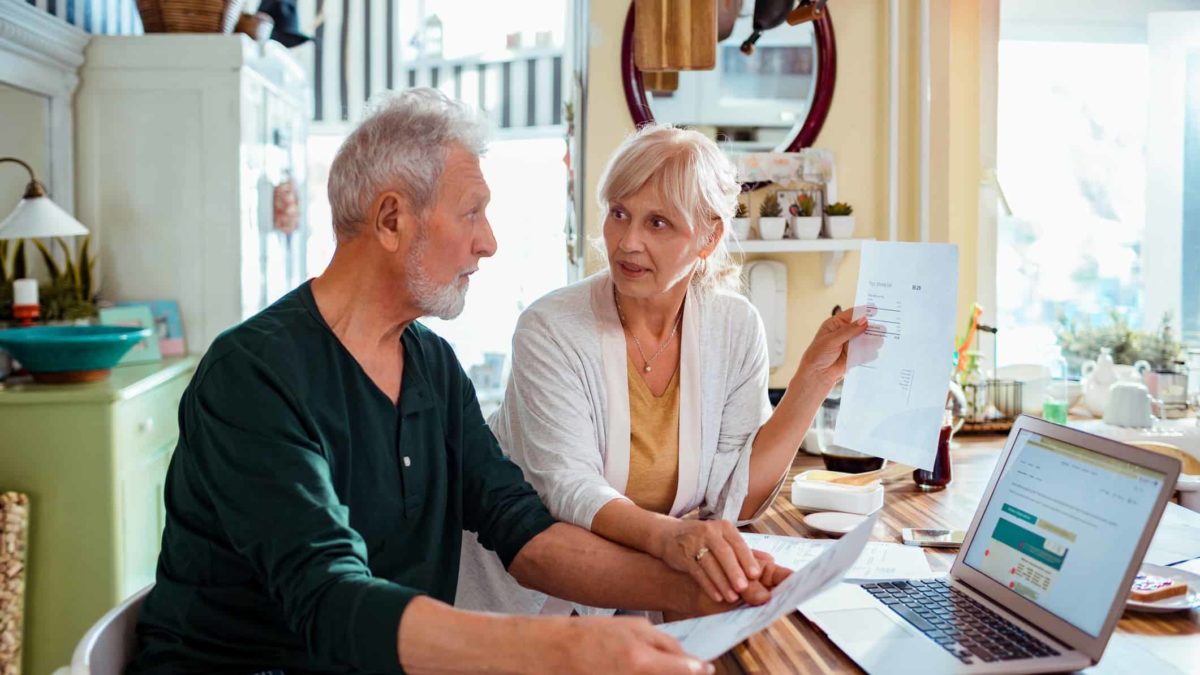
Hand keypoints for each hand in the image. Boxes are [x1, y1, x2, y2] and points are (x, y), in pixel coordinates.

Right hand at [544, 616, 713, 674]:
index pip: (686, 670)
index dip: (699, 669)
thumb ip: (663, 642)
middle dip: (682, 673)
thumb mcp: (631, 626)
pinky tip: (638, 669)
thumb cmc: (591, 635)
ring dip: (664, 674)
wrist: (553, 653)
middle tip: (683, 668)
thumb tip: (688, 658)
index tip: (706, 668)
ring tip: (652, 666)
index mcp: (642, 660)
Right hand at [655, 518, 761, 603]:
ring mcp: (694, 542)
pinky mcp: (683, 555)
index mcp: (724, 527)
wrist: (670, 535)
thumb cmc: (703, 539)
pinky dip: (708, 585)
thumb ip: (745, 550)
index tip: (756, 575)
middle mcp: (709, 532)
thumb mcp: (724, 539)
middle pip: (724, 553)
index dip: (747, 559)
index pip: (738, 543)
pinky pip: (697, 572)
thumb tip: (771, 560)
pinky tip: (716, 596)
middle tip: (744, 588)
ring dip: (722, 582)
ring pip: (710, 564)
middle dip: (734, 572)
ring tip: (732, 597)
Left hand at [796, 305, 884, 389]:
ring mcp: (849, 344)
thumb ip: (849, 330)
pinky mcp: (854, 355)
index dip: (863, 311)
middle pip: (860, 326)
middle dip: (870, 327)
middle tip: (881, 328)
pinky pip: (865, 351)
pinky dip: (870, 351)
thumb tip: (864, 321)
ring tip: (880, 340)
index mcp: (835, 324)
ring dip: (872, 339)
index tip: (875, 310)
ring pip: (864, 339)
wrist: (816, 375)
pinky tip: (874, 351)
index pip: (851, 314)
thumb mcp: (832, 340)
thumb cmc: (817, 355)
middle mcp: (843, 333)